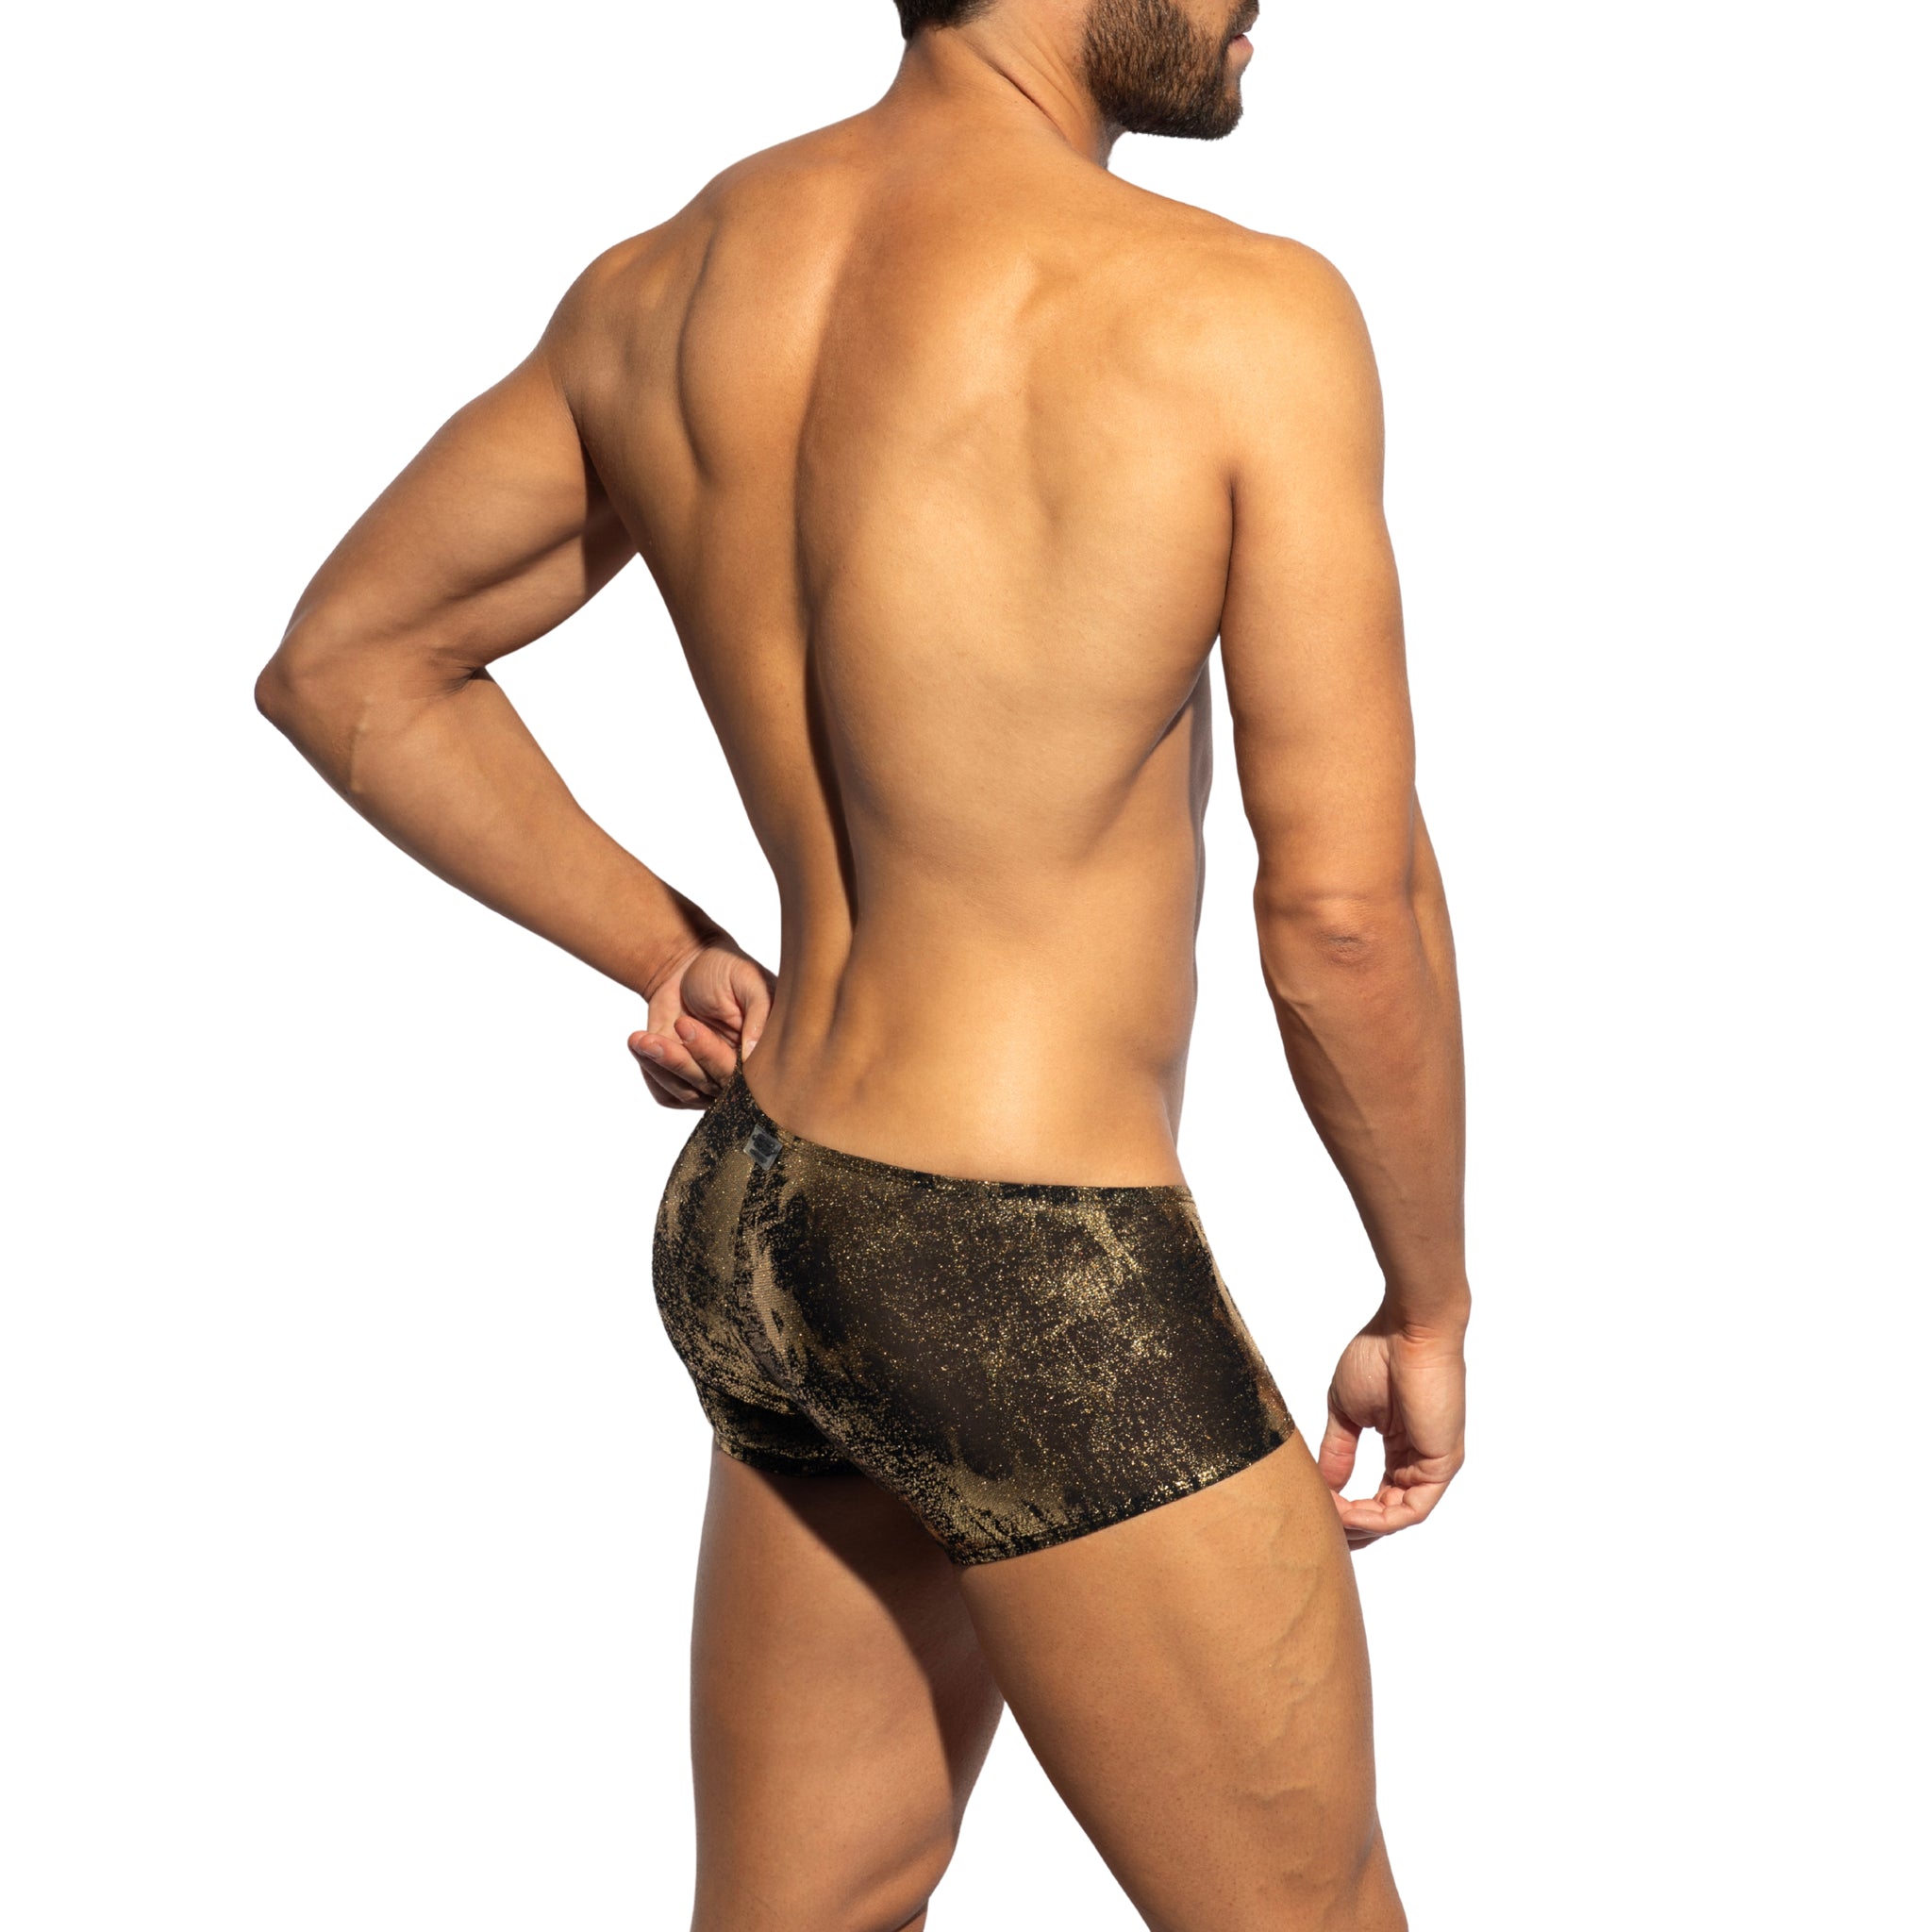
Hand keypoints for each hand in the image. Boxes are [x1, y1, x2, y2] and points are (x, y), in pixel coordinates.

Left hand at [627, 934, 775, 1108]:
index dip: (715, 1056)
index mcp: (762, 1054)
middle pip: (712, 1085)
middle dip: (685, 1060)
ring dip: (663, 1064)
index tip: (687, 1027)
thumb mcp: (750, 981)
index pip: (744, 1076)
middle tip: (673, 1024)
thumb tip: (753, 1053)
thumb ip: (759, 1015)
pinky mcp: (681, 1082)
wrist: (686, 966)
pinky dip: (650, 1070)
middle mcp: (738, 1073)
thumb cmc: (725, 969)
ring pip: (687, 1092)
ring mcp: (709, 1080)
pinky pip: (666, 1093)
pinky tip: (639, 1042)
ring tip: (642, 1037)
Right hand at [1318, 1302, 1466, 1550]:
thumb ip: (1339, 1450)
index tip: (1317, 1511)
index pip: (1378, 1496)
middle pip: (1388, 1513)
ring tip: (1329, 1519)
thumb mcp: (1347, 1411)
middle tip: (1321, 1532)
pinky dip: (1380, 1518)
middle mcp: (1420, 1460)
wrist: (1408, 1329)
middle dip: (1354, 1528)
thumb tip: (1325, 1486)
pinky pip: (1412, 1509)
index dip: (1347, 1511)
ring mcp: (1433, 1464)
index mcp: (1402, 1446)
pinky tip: (1350, 1513)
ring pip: (1398, 1516)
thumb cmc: (1379, 1355)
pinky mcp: (1442, 1464)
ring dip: (1362, 1525)